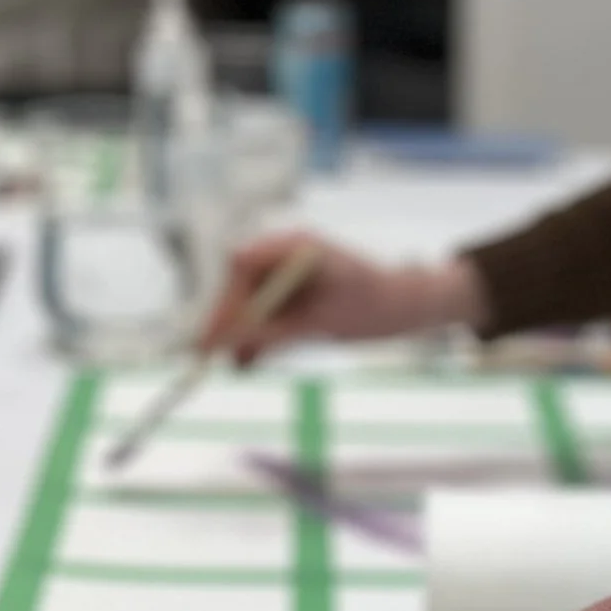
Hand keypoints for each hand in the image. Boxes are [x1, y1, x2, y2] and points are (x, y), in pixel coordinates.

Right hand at [199, 231, 486, 361]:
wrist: (403, 308)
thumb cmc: (373, 305)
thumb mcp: (321, 323)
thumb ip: (276, 331)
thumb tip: (232, 344)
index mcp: (296, 246)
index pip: (244, 264)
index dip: (226, 298)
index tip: (215, 331)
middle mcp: (287, 256)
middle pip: (241, 285)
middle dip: (226, 320)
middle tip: (208, 354)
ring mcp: (289, 276)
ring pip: (250, 305)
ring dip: (240, 335)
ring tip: (230, 365)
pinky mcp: (294, 298)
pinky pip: (266, 319)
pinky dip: (257, 341)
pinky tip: (246, 364)